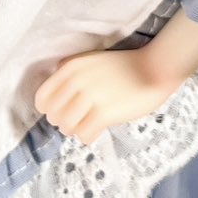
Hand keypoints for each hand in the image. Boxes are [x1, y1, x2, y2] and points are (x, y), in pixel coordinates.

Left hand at [33, 42, 178, 147]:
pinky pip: (83, 136)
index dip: (50, 110)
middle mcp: (76, 81)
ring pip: (66, 128)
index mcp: (70, 67)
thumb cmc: (124, 67)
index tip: (62, 112)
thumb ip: (70, 74)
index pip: (42, 98)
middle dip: (64, 122)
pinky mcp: (104, 113)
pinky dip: (88, 136)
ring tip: (88, 125)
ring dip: (76, 130)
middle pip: (53, 116)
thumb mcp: (90, 61)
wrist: (155, 68)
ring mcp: (90, 97)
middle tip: (79, 120)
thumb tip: (53, 100)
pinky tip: (98, 129)